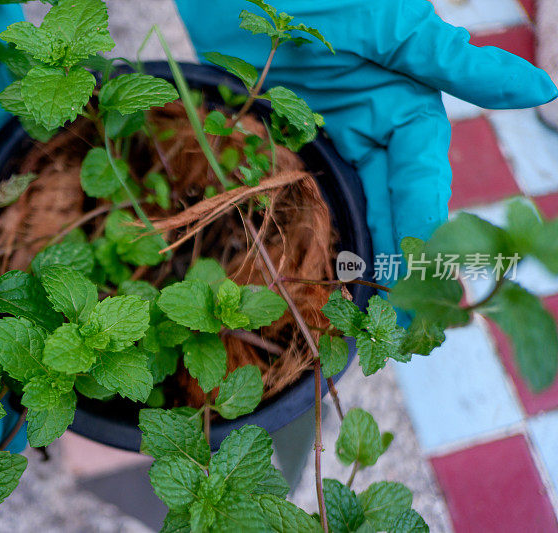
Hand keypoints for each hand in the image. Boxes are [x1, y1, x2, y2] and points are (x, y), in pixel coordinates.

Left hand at [175, 0, 556, 281]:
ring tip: (350, 310)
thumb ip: (453, 64)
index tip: (418, 284)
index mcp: (406, 110)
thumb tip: (541, 93)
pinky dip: (307, 230)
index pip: (421, 185)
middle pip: (387, 208)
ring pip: (347, 209)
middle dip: (389, 261)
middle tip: (384, 320)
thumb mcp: (392, 26)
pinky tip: (306, 266)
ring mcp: (327, 140)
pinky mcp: (286, 144)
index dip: (422, 234)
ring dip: (351, 256)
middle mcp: (371, 131)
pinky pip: (301, 196)